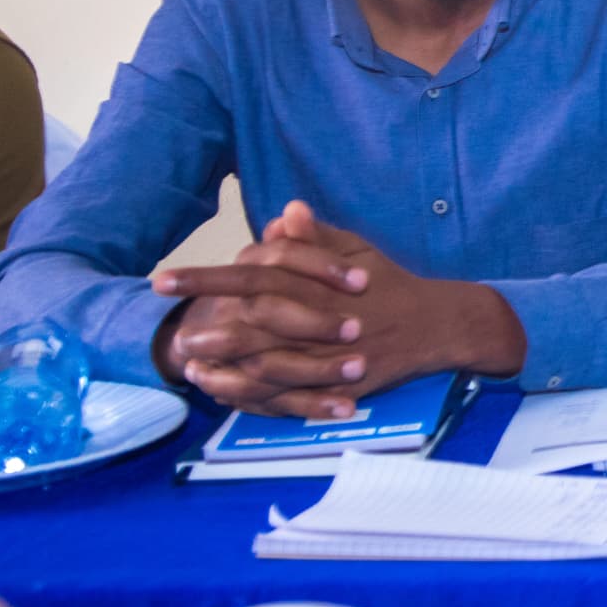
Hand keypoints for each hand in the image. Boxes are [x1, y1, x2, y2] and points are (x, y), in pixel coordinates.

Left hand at [152, 201, 524, 416]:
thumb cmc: (393, 285)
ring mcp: (329, 354)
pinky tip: (225, 391)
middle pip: (254, 318)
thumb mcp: (357, 252)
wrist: (440, 325)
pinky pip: (290, 393)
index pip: (253, 273)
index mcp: (319, 281)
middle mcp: (321, 317)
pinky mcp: (337, 383)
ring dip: (225, 362)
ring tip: (189, 361)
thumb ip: (315, 238)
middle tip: (169, 328)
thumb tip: (282, 213)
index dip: (207, 277)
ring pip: (268, 359)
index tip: (167, 279)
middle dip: (207, 322)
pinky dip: (254, 393)